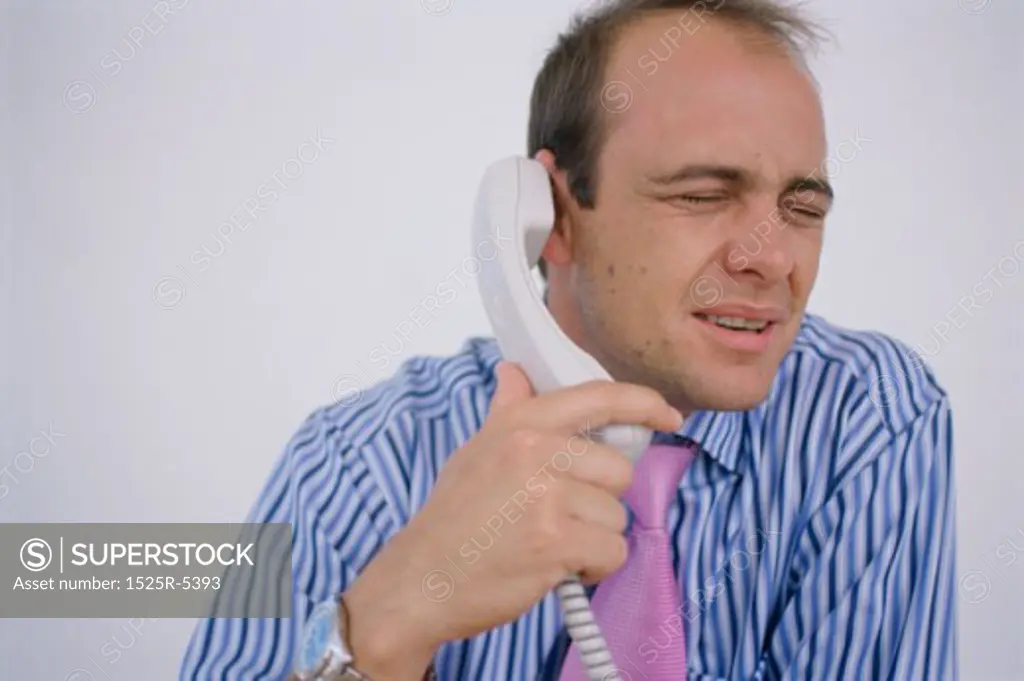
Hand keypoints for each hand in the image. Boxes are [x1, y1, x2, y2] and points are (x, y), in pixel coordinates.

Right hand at [343, 361, 682, 679]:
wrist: (421, 580)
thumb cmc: (452, 520)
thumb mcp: (475, 452)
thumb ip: (507, 412)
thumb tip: (514, 372)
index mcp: (520, 424)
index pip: (598, 397)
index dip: (643, 404)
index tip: (667, 416)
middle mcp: (535, 451)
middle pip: (618, 470)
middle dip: (598, 499)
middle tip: (558, 516)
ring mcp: (546, 495)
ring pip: (616, 515)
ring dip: (592, 537)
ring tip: (547, 544)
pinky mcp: (555, 541)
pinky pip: (611, 551)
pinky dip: (591, 566)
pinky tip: (554, 567)